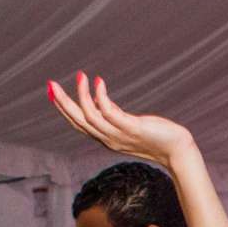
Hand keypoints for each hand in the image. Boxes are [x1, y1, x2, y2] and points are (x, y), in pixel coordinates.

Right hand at [46, 73, 197, 167]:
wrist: (177, 151)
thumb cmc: (156, 136)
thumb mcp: (129, 124)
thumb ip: (113, 114)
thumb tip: (99, 98)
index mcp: (106, 137)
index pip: (79, 123)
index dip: (64, 109)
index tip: (53, 92)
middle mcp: (109, 138)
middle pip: (79, 121)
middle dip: (63, 103)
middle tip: (51, 85)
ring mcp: (119, 135)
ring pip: (90, 117)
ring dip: (81, 96)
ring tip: (80, 76)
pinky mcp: (131, 129)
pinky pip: (110, 113)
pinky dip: (101, 97)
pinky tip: (98, 82)